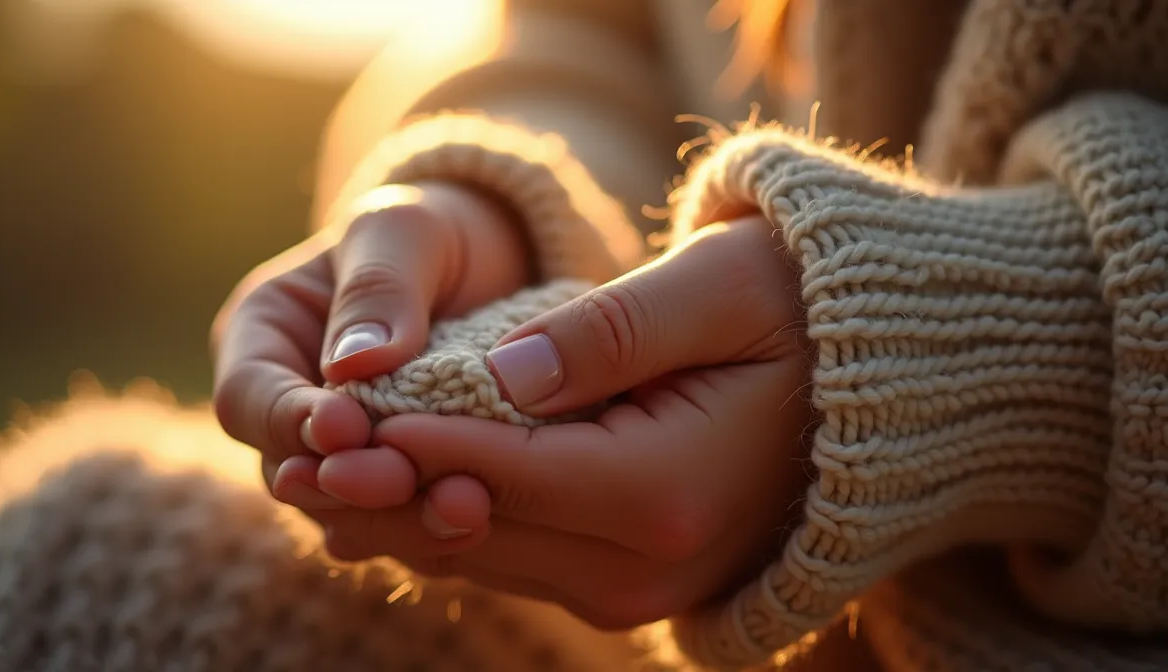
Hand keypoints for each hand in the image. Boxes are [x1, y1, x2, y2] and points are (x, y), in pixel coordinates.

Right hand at [211, 180, 530, 508]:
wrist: (495, 264)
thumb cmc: (432, 232)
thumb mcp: (404, 231)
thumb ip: (378, 289)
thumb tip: (352, 365)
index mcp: (264, 339)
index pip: (248, 400)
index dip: (288, 423)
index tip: (345, 429)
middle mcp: (290, 410)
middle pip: (293, 476)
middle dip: (348, 487)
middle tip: (403, 482)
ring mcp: (343, 460)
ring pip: (350, 517)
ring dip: (401, 523)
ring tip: (464, 510)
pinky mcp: (399, 491)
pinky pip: (406, 528)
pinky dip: (438, 532)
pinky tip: (483, 525)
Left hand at [311, 215, 815, 627]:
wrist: (881, 390)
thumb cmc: (804, 315)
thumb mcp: (718, 293)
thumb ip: (608, 335)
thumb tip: (499, 375)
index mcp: (665, 493)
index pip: (497, 469)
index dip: (402, 440)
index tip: (322, 415)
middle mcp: (648, 566)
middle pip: (474, 530)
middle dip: (376, 490)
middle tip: (285, 457)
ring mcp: (642, 588)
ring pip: (485, 556)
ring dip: (398, 514)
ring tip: (312, 476)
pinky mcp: (633, 581)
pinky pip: (517, 560)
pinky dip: (449, 525)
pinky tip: (389, 496)